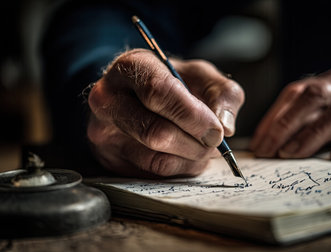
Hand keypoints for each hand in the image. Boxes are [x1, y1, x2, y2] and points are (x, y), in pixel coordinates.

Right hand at [87, 49, 243, 176]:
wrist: (139, 96)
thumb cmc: (173, 83)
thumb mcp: (202, 76)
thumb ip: (223, 93)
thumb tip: (225, 126)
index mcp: (132, 66)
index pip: (158, 92)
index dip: (192, 116)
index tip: (217, 131)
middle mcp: (108, 97)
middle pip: (154, 131)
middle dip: (194, 143)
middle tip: (215, 143)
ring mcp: (103, 130)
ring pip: (155, 158)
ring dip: (191, 158)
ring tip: (205, 148)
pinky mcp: (109, 157)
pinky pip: (152, 173)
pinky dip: (181, 168)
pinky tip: (189, 155)